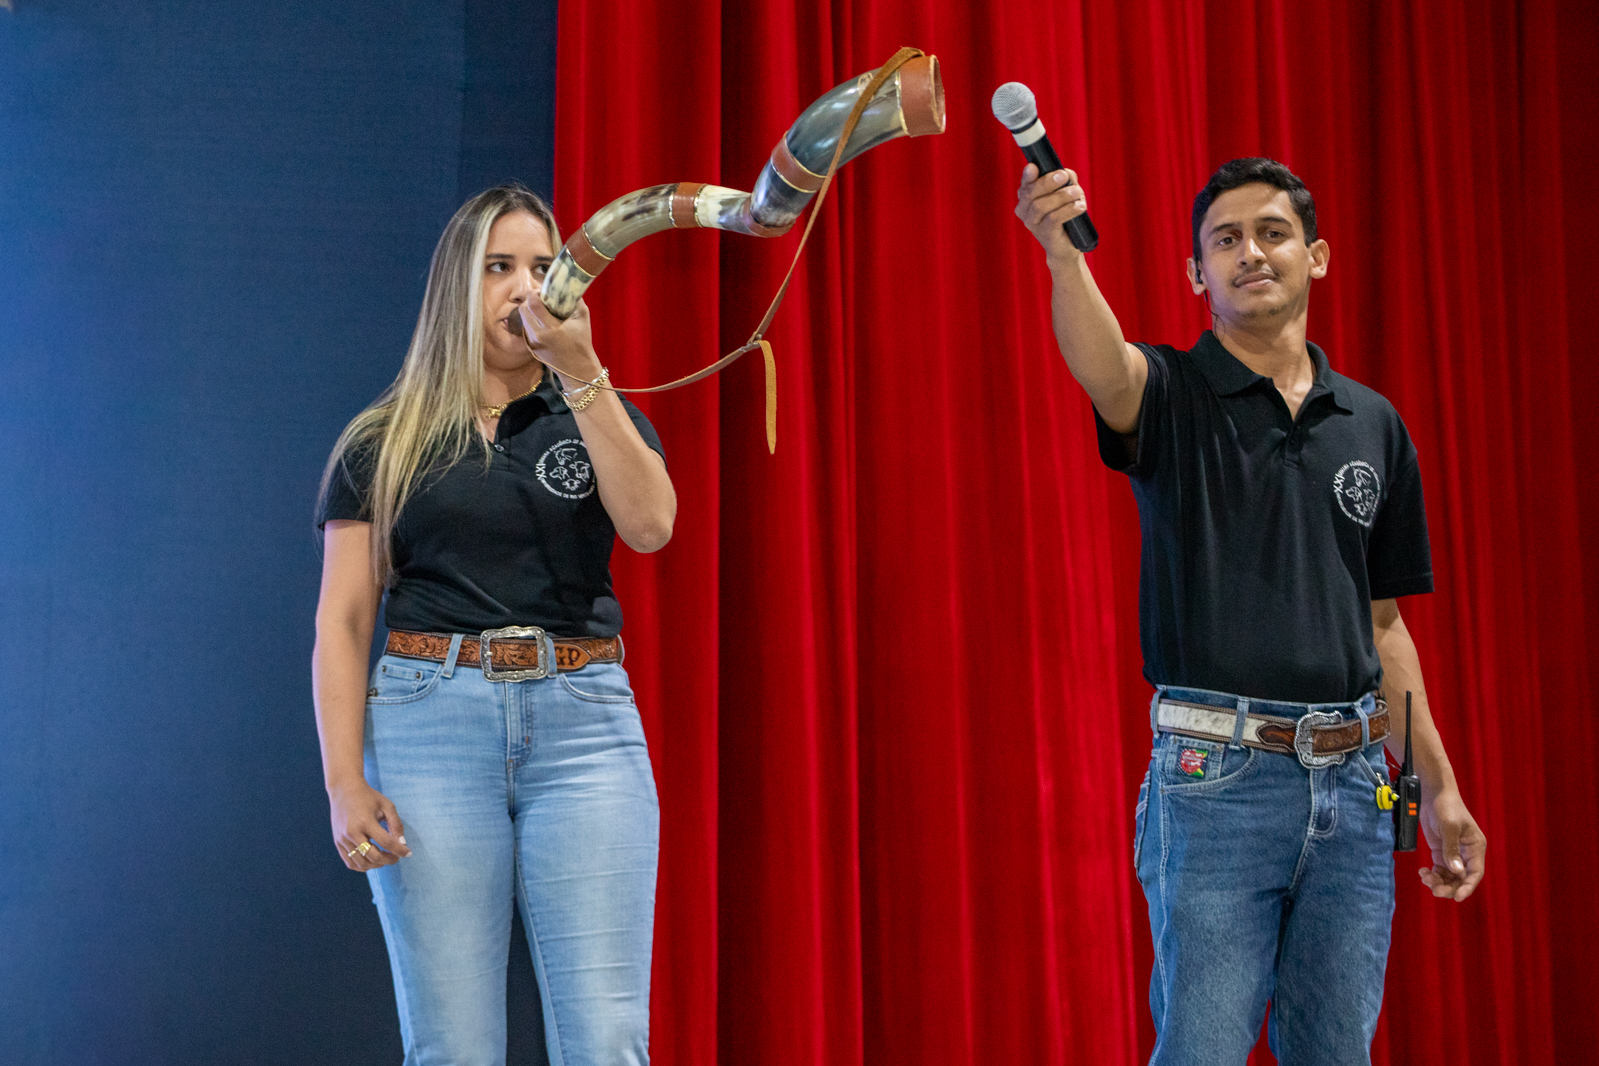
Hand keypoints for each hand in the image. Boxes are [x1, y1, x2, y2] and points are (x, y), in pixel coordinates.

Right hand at [329, 779, 411, 871]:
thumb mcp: (386, 805)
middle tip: (396, 857)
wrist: (344, 790)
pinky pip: (350, 862)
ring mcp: (343, 839)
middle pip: (373, 856)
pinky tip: (372, 861)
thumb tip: (402, 843)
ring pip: (361, 863)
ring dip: (376, 865)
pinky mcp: (338, 843)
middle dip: (389, 860)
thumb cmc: (368, 797)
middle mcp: (352, 832)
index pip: (386, 842)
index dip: (400, 850)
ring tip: (385, 859)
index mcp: (365, 821)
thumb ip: (396, 824)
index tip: (408, 853)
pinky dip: (363, 866)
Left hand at [518, 298, 603, 387]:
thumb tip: (567, 284)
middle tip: (541, 298)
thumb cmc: (582, 342)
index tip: (542, 291)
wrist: (577, 370)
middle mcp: (538, 336)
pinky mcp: (530, 346)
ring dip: (530, 309)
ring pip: (522, 317)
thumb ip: (574, 299)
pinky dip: (531, 320)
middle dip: (530, 300)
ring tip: (543, 309)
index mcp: (551, 329)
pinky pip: (525, 326)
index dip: (535, 293)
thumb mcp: (583, 318)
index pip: (532, 304)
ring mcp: (532, 342)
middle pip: (523, 309)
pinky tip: (543, 321)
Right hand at [1015, 163, 1089, 263]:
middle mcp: (1024, 211)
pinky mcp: (1044, 234)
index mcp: (1026, 198)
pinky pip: (1053, 218)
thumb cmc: (1066, 216)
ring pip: (1041, 206)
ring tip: (1077, 193)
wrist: (1067, 246)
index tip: (1034, 167)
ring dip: (1061, 196)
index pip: (1025, 185)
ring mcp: (1033, 224)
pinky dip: (1069, 210)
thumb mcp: (1066, 192)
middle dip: (1047, 182)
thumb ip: (1065, 179)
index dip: (1027, 176)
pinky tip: (1080, 207)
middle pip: (1030, 193)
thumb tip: (1066, 173)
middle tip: (1064, 176)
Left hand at [1417, 786, 1485, 900]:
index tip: (1457, 898)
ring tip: (1425, 878)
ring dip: (1438, 882)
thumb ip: (1451, 849)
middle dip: (1449, 887)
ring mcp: (1453, 854)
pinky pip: (1439, 869)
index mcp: (1475, 848)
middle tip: (1434, 890)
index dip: (1467, 887)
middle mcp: (1466, 854)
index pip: (1475, 873)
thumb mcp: (1449, 827)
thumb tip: (1456, 871)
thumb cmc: (1446, 807)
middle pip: (1461, 879)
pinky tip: (1422, 872)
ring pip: (1449, 877)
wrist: (1433, 794)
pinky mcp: (1440, 852)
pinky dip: (1432, 874)